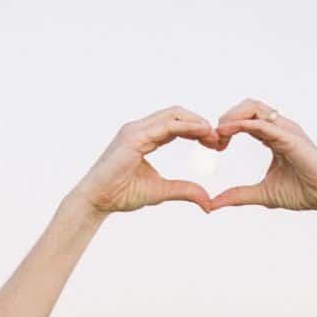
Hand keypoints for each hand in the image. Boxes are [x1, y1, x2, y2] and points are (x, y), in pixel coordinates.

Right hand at [69, 105, 219, 214]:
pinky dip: (186, 126)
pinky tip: (202, 132)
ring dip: (196, 122)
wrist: (98, 200)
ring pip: (173, 114)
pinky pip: (165, 125)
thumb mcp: (162, 191)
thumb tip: (208, 202)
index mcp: (146, 137)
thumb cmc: (122, 194)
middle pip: (177, 113)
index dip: (198, 130)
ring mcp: (135, 130)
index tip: (215, 143)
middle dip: (200, 123)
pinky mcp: (133, 137)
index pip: (177, 124)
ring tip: (214, 135)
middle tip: (219, 139)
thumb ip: (185, 191)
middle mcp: (140, 129)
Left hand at [205, 98, 316, 212]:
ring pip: (253, 107)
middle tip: (213, 139)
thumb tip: (213, 204)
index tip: (214, 147)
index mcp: (273, 137)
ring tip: (219, 133)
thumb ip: (239, 195)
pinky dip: (242, 124)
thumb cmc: (304, 193)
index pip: (245, 120)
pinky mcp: (290, 137)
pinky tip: (227, 133)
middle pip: (247, 106)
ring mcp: (285, 130)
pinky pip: (262, 123)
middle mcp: (280, 128)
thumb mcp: (263, 194)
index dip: (226, 129)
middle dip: (226, 117)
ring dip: (231, 116)